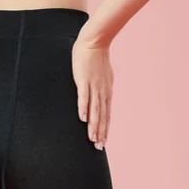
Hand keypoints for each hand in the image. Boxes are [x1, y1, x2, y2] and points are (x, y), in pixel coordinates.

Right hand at [71, 33, 113, 149]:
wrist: (94, 41)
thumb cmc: (97, 58)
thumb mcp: (104, 76)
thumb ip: (103, 88)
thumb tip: (103, 96)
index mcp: (106, 92)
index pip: (106, 115)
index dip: (105, 129)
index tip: (103, 142)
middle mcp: (102, 92)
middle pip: (101, 116)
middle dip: (100, 133)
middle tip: (98, 147)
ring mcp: (93, 86)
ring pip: (94, 110)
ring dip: (93, 125)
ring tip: (91, 138)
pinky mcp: (83, 80)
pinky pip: (83, 97)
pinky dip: (83, 108)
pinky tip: (82, 119)